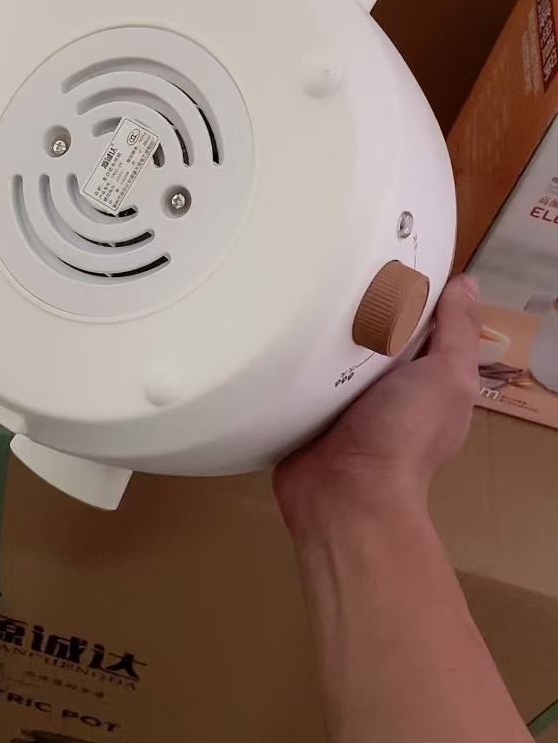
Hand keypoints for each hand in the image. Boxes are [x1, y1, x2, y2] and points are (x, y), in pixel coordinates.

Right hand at [274, 277, 480, 538]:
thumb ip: (457, 332)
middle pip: (373, 330)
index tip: (389, 248)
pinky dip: (292, 351)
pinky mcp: (305, 407)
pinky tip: (277, 319)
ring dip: (320, 324)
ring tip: (299, 277)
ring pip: (332, 347)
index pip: (421, 320)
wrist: (346, 495)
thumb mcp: (447, 376)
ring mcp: (342, 398)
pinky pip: (298, 370)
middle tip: (334, 255)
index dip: (412, 288)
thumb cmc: (404, 434)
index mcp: (425, 377)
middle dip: (360, 301)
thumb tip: (466, 283)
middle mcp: (385, 386)